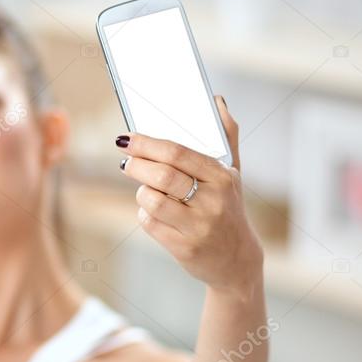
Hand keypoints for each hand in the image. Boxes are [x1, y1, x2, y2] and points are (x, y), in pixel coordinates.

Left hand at [115, 95, 262, 294]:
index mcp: (223, 177)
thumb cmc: (228, 208)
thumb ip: (226, 137)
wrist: (237, 261)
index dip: (147, 143)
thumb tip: (217, 101)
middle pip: (162, 175)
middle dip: (136, 165)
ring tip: (146, 189)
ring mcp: (199, 226)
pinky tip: (152, 211)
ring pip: (152, 200)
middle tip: (125, 161)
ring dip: (141, 192)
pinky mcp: (184, 247)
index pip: (178, 152)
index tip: (126, 138)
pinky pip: (149, 223)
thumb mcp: (233, 174)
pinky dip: (144, 214)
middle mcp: (213, 201)